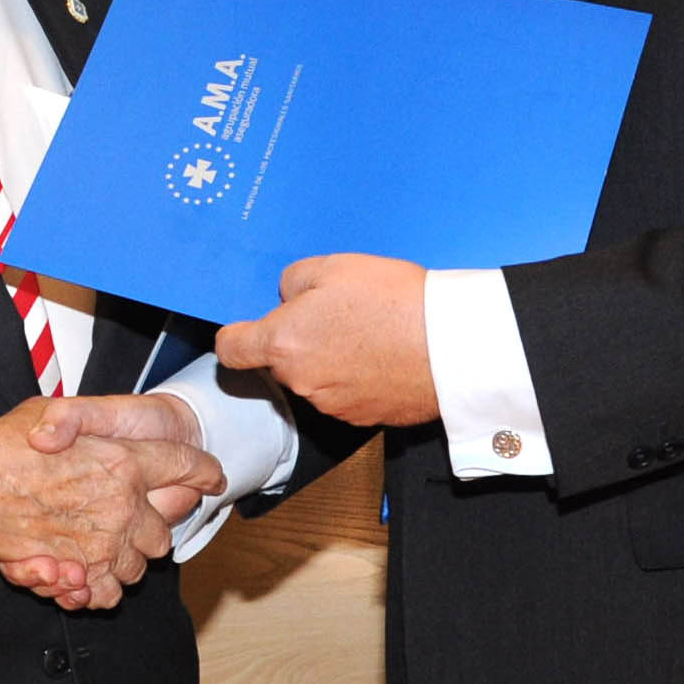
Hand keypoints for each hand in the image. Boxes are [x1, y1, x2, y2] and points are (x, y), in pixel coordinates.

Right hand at [0, 392, 220, 610]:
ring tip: (97, 546)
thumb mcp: (47, 410)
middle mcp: (122, 505)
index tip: (211, 476)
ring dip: (122, 559)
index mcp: (124, 460)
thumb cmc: (4, 443)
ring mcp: (103, 543)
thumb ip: (81, 421)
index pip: (187, 466)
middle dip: (150, 528)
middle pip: (163, 531)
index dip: (203, 471)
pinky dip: (97, 588)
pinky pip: (106, 591)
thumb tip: (113, 438)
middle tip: (126, 518)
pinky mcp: (79, 573)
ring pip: (138, 566)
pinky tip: (80, 573)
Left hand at [216, 255, 438, 425]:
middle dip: (299, 339)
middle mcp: (301, 381)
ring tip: (368, 331)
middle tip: (336, 313)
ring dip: (329, 358)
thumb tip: (287, 297)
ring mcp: (331, 404)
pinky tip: (383, 354)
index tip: (246, 330)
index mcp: (284, 343)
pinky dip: (356, 377)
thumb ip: (293, 281)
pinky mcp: (363, 417)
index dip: (237, 337)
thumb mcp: (333, 266)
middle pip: (281, 361)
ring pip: (315, 377)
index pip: (231, 350)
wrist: (452, 346)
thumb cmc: (393, 301)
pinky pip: (345, 393)